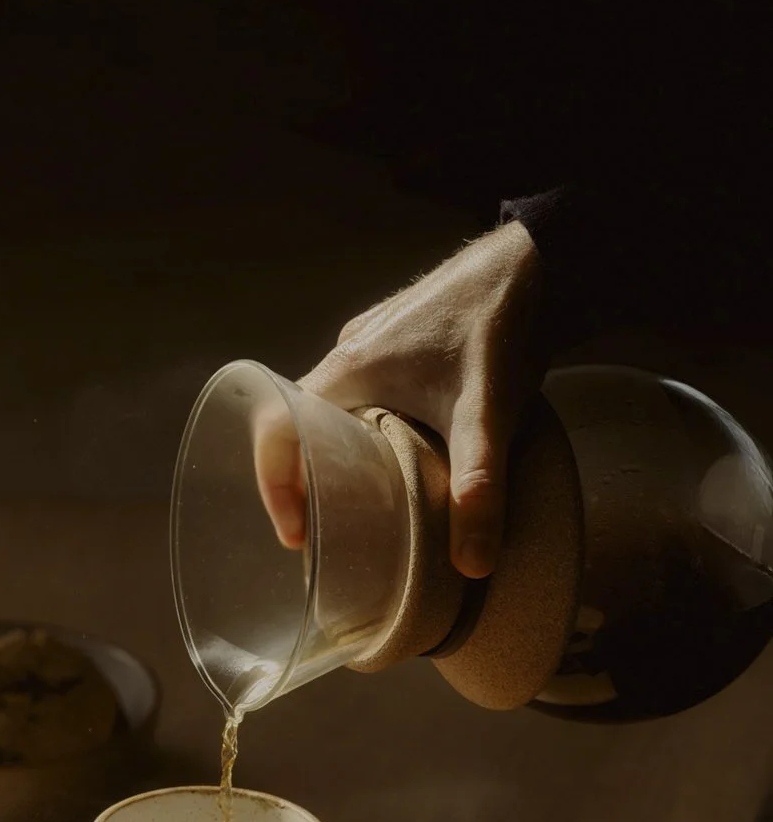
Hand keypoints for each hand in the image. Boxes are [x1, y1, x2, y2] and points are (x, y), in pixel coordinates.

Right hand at [264, 221, 545, 579]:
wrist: (546, 254)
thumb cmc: (502, 321)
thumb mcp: (487, 413)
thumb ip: (478, 489)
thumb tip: (472, 567)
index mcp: (345, 371)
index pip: (277, 431)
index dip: (275, 488)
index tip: (298, 535)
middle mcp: (348, 356)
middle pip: (302, 431)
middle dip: (309, 486)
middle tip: (333, 534)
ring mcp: (374, 345)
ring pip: (336, 417)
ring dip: (340, 461)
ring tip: (369, 507)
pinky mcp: (403, 343)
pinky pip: (366, 400)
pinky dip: (370, 436)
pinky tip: (407, 461)